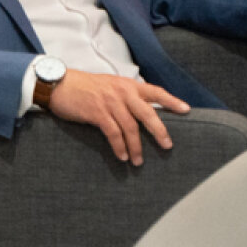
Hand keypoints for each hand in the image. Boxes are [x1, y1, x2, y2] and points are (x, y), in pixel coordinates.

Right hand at [46, 71, 188, 165]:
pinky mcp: (97, 113)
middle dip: (159, 131)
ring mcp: (110, 102)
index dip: (171, 101)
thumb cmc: (86, 87)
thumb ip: (127, 96)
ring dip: (136, 147)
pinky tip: (122, 156)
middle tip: (167, 146)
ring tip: (138, 161)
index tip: (186, 110)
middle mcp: (123, 92)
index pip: (156, 91)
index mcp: (129, 85)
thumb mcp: (111, 86)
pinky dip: (119, 147)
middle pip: (147, 113)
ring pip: (130, 127)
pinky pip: (113, 133)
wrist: (60, 85)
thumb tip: (142, 112)